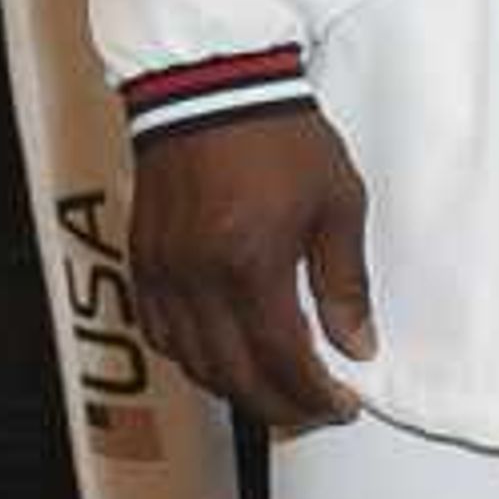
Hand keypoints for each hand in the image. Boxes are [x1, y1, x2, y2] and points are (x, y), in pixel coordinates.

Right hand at [131, 108, 373, 431]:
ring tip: (276, 393)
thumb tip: (357, 344)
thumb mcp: (338, 203)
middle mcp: (198, 278)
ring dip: (235, 388)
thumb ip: (345, 282)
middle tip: (314, 412)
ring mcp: (163, 272)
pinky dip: (193, 358)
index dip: (314, 394)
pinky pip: (160, 332)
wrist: (211, 87)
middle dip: (279, 405)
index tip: (342, 406)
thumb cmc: (281, 137)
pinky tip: (223, 358)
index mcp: (250, 264)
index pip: (281, 359)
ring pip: (192, 362)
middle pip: (234, 374)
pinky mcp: (142, 260)